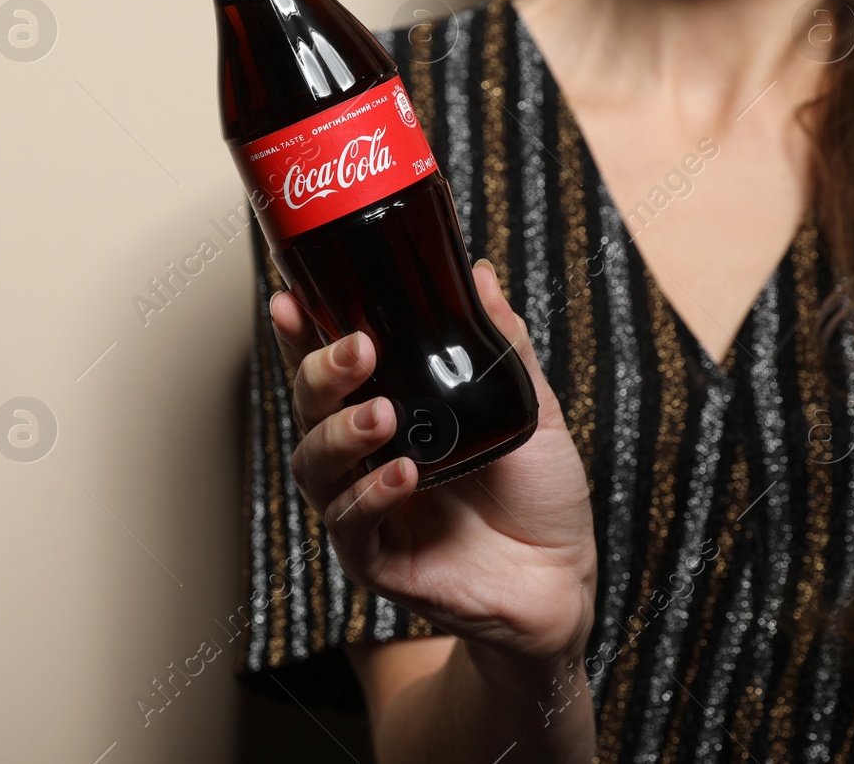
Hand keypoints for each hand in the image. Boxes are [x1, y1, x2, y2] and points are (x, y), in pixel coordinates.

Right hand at [273, 259, 596, 666]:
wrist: (563, 577)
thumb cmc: (539, 495)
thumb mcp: (530, 408)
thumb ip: (502, 344)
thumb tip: (479, 276)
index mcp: (390, 413)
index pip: (329, 368)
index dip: (301, 334)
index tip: (290, 300)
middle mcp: (366, 457)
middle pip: (310, 409)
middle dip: (322, 374)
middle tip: (357, 351)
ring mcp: (365, 507)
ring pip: (316, 466)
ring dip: (341, 434)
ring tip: (381, 415)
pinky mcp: (376, 559)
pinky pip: (352, 524)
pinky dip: (372, 495)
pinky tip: (403, 474)